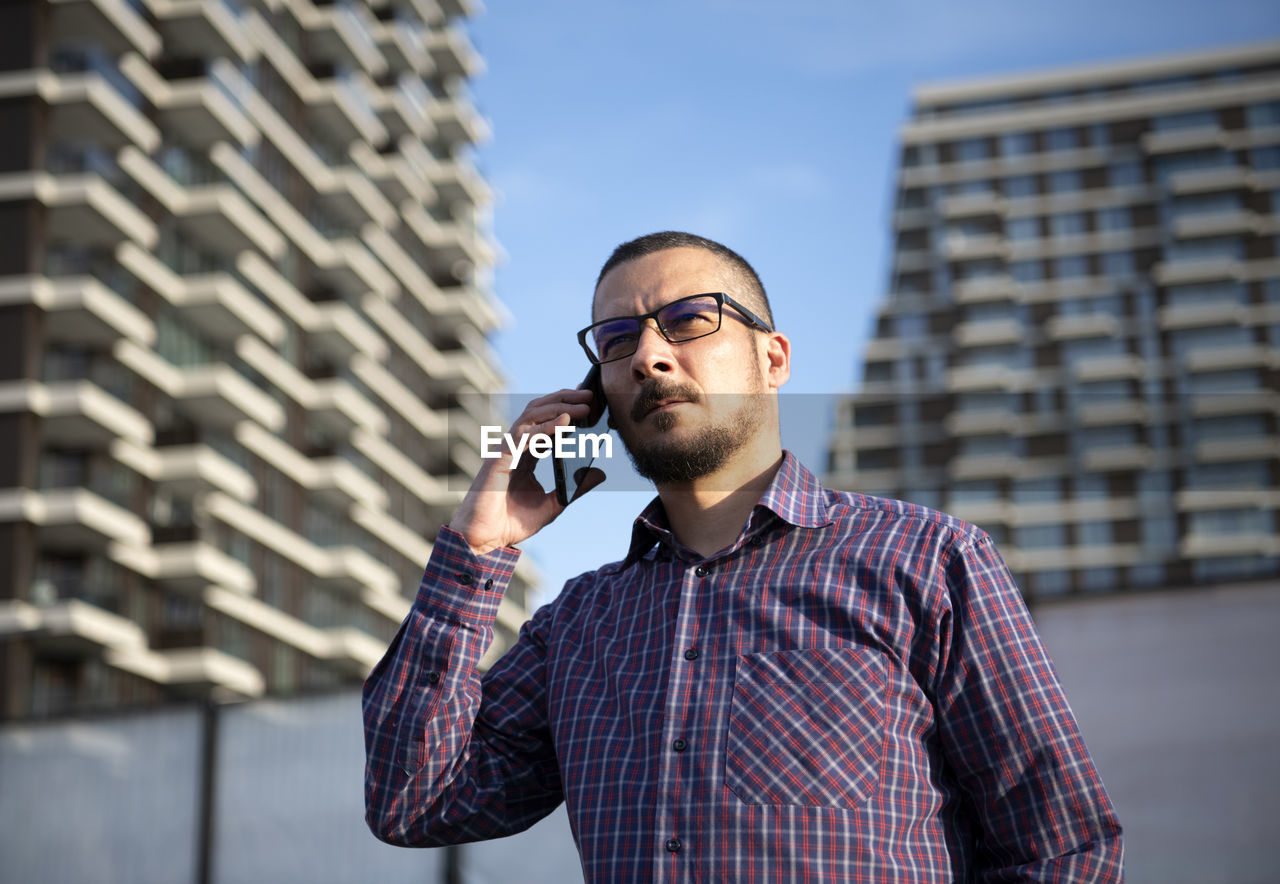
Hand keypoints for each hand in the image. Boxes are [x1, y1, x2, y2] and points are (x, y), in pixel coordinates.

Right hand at [449, 387, 605, 555]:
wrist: (485, 539)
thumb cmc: (512, 522)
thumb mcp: (554, 503)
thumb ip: (575, 487)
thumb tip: (600, 472)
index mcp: (526, 454)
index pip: (546, 422)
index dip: (566, 409)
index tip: (589, 402)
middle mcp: (516, 447)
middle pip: (539, 411)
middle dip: (565, 399)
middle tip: (590, 395)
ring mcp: (507, 450)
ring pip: (532, 415)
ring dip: (559, 406)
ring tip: (583, 404)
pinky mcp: (501, 458)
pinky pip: (525, 435)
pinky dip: (547, 426)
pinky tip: (566, 421)